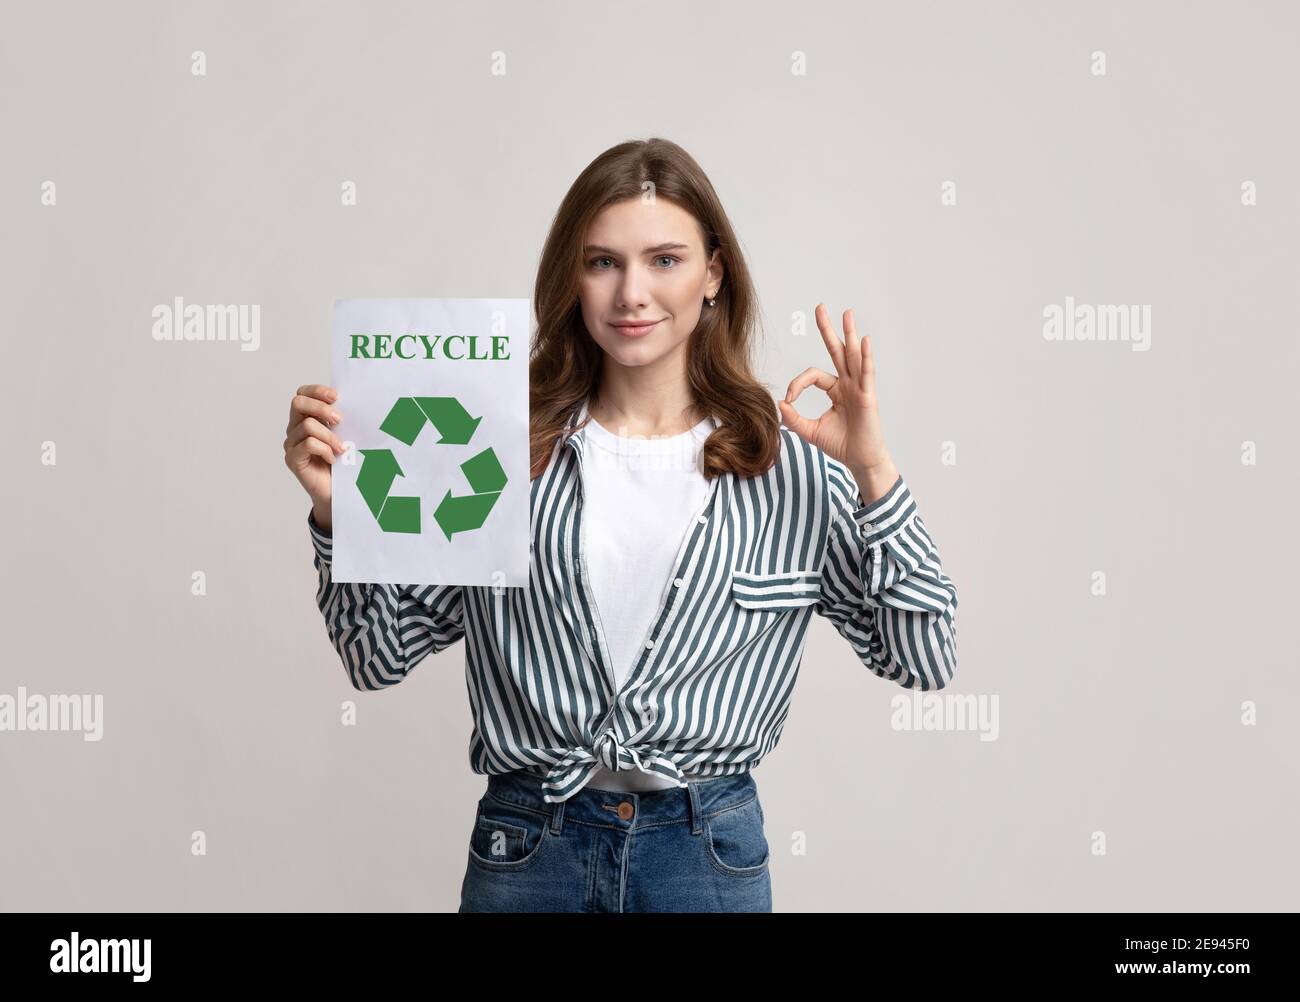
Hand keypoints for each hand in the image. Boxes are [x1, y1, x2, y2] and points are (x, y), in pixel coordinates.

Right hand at [283, 383, 346, 526]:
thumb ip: (341, 420)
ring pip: (307, 426)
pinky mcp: (293, 459)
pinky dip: (324, 449)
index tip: (336, 396)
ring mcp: (292, 443)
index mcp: (306, 417)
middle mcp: (295, 428)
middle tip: (340, 420)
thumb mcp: (345, 435)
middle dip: (321, 408)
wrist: (337, 491)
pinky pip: (307, 445)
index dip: (317, 391)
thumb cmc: (342, 461)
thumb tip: (357, 403)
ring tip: (342, 448)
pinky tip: (333, 458)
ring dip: (329, 435)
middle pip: (298, 403)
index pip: (303, 393)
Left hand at [778, 305, 893, 483]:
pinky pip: (866, 372)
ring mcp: (859, 387)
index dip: (798, 383)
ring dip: (849, 334)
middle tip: (820, 308)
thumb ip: (794, 418)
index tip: (789, 399)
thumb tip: (780, 404)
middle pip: (836, 351)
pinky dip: (866, 356)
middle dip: (828, 330)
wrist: (860, 461)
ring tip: (846, 313)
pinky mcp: (868, 395)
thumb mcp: (810, 431)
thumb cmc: (840, 445)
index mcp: (835, 390)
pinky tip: (864, 341)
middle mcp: (848, 384)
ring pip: (852, 356)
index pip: (813, 375)